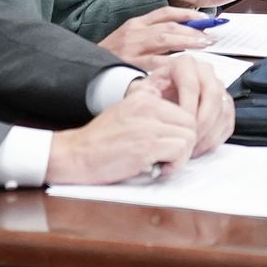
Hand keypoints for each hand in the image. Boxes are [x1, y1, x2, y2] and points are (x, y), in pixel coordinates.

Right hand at [44, 87, 197, 184]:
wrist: (76, 155)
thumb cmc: (100, 140)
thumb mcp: (125, 112)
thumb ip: (149, 110)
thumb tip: (176, 117)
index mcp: (143, 97)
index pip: (183, 111)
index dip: (181, 132)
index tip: (168, 145)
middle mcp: (148, 107)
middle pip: (190, 123)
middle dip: (185, 144)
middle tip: (168, 157)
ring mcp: (147, 126)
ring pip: (189, 137)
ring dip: (181, 156)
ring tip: (162, 163)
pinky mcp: (146, 146)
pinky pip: (180, 152)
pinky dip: (174, 165)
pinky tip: (157, 168)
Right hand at [97, 7, 214, 67]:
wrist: (87, 70)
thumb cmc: (112, 57)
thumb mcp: (130, 39)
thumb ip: (153, 36)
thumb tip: (184, 36)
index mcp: (135, 24)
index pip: (165, 13)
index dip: (188, 14)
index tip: (205, 19)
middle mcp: (134, 33)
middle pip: (169, 26)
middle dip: (193, 31)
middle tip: (211, 37)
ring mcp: (132, 48)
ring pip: (164, 41)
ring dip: (188, 43)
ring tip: (204, 48)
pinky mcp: (130, 65)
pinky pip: (155, 63)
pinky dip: (172, 64)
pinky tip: (184, 67)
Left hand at [146, 55, 234, 154]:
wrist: (159, 101)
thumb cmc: (150, 96)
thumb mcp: (142, 91)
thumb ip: (143, 93)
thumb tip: (148, 101)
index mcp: (184, 64)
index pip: (191, 85)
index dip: (186, 108)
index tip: (177, 125)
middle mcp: (204, 72)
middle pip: (213, 96)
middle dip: (201, 122)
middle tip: (189, 139)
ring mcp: (218, 87)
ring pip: (223, 110)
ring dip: (208, 133)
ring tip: (191, 147)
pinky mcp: (226, 104)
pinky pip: (227, 122)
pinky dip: (215, 138)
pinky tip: (199, 147)